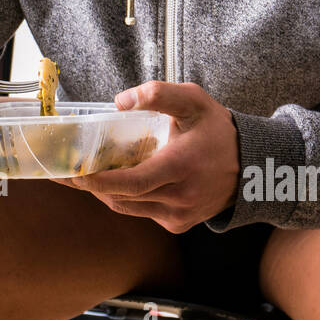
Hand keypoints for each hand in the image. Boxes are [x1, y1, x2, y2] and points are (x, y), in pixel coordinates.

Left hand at [52, 81, 239, 232]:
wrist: (252, 167)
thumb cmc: (218, 130)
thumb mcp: (193, 101)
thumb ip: (159, 94)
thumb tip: (119, 101)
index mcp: (180, 167)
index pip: (131, 183)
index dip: (98, 181)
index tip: (74, 172)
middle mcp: (179, 196)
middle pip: (121, 197)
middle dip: (91, 184)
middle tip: (67, 169)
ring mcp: (179, 215)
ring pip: (127, 207)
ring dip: (104, 192)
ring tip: (86, 173)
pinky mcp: (178, 224)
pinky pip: (141, 212)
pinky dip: (125, 197)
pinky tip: (119, 180)